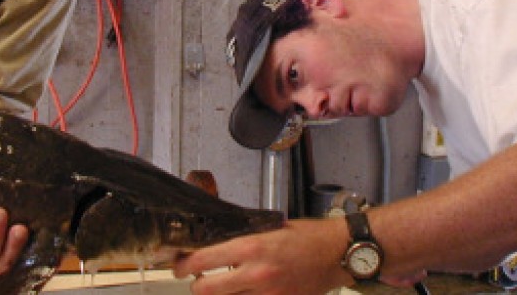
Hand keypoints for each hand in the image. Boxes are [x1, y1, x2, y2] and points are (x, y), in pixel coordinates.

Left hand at [172, 219, 352, 294]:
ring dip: (221, 293)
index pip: (202, 261)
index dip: (183, 264)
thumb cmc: (307, 237)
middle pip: (205, 290)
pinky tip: (246, 291)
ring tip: (226, 284)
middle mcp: (255, 274)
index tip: (179, 264)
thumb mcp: (269, 229)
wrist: (337, 253)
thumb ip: (242, 240)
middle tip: (198, 278)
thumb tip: (216, 248)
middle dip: (198, 284)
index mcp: (250, 248)